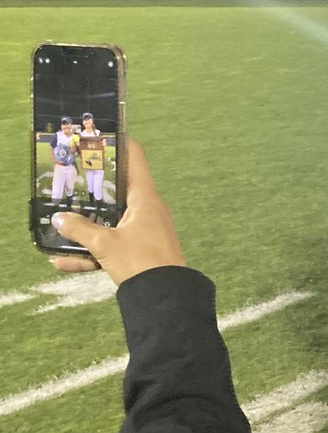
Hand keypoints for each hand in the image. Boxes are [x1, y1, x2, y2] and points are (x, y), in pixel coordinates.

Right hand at [50, 139, 185, 285]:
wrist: (164, 296)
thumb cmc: (140, 260)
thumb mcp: (105, 244)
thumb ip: (80, 230)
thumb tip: (58, 218)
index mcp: (145, 198)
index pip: (135, 160)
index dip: (121, 145)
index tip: (103, 136)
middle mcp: (147, 209)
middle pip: (119, 190)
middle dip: (94, 187)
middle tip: (71, 179)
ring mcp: (145, 230)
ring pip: (111, 221)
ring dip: (87, 225)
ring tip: (59, 224)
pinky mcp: (140, 250)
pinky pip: (111, 245)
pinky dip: (91, 252)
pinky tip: (62, 262)